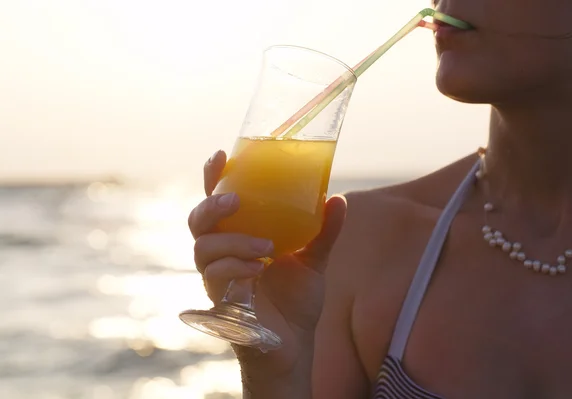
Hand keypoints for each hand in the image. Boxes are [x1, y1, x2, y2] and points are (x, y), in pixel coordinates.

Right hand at [188, 149, 346, 378]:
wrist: (295, 344)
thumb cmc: (297, 300)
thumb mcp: (315, 261)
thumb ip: (324, 232)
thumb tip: (337, 199)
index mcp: (240, 236)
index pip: (218, 201)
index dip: (213, 177)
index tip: (220, 155)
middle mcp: (222, 254)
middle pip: (198, 221)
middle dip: (211, 206)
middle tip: (236, 201)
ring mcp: (218, 278)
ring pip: (203, 249)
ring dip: (232, 242)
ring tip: (265, 246)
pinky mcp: (220, 302)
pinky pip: (215, 279)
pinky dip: (235, 269)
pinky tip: (259, 269)